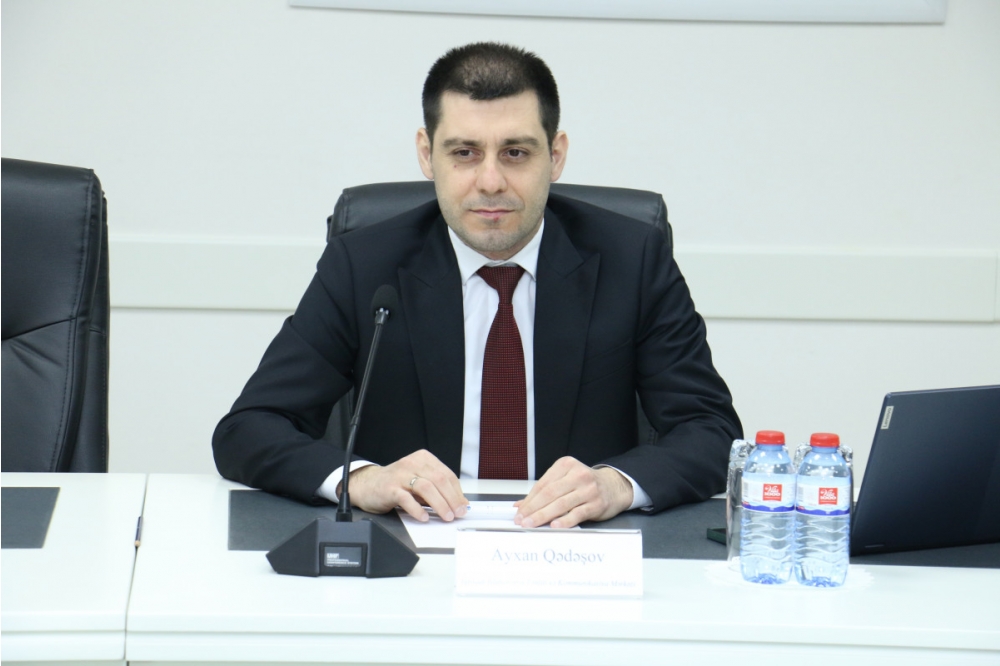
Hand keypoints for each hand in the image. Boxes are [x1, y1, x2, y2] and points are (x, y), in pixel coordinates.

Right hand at [343, 450, 467, 522]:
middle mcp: (412, 463)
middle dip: (452, 499)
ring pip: (426, 487)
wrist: (367, 485)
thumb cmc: (396, 484)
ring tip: (446, 516)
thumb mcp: (420, 483)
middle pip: (439, 480)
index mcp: (423, 459)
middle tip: (458, 513)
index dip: (457, 492)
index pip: (447, 474)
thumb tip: (460, 504)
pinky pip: (406, 498)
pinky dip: (417, 509)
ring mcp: (401, 475)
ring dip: (439, 504)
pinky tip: (424, 517)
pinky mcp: (390, 488)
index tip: (463, 506)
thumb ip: (438, 491)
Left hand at [513, 457, 632, 528]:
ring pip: (561, 504)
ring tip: (532, 524)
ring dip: (543, 516)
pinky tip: (554, 526)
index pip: (542, 484)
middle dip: (533, 509)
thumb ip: (544, 491)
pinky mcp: (596, 503)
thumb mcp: (565, 480)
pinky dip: (564, 521)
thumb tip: (521, 505)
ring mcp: (588, 489)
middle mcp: (578, 474)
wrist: (614, 486)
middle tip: (522, 520)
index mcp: (566, 465)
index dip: (529, 500)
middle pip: (549, 493)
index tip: (519, 512)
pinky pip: (577, 513)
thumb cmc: (585, 484)